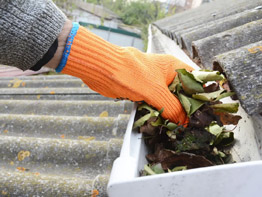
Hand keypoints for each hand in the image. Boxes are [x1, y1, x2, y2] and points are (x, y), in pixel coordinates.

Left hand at [52, 24, 192, 124]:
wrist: (103, 70)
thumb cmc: (130, 73)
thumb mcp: (156, 91)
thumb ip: (172, 107)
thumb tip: (183, 122)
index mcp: (174, 67)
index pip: (196, 80)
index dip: (202, 95)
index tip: (206, 111)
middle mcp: (166, 75)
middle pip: (183, 93)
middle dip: (186, 108)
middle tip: (193, 124)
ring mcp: (155, 84)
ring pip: (169, 100)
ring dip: (172, 112)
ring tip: (180, 127)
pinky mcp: (144, 92)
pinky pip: (156, 104)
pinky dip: (159, 113)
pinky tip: (164, 123)